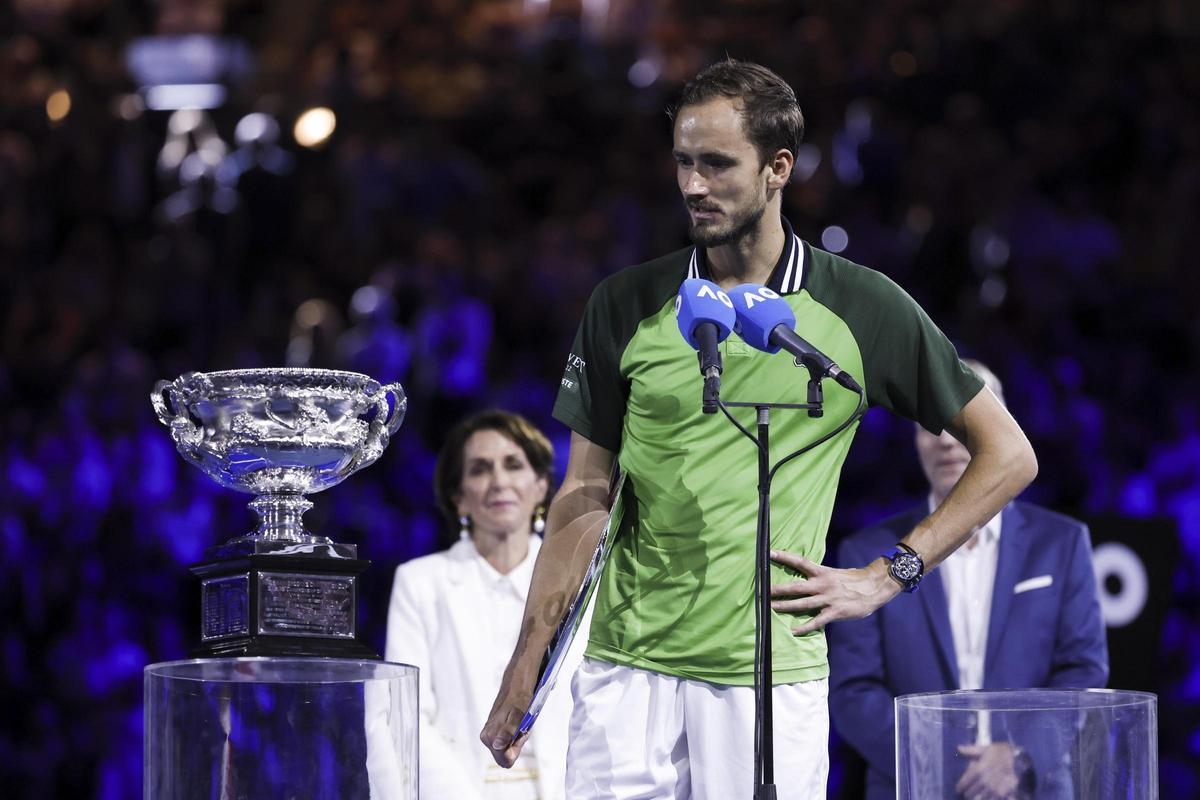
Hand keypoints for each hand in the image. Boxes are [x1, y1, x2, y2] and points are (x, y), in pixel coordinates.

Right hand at [479, 681, 533, 766]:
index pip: (505, 760)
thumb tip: (497, 746)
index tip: (521, 733)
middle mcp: (486, 738)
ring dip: (515, 740)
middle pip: (505, 757)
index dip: (516, 749)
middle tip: (521, 728)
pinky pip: (505, 743)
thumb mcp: (518, 714)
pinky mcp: (493, 732)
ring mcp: (488, 735)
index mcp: (490, 737)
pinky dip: (514, 736)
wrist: (515, 686)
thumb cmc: (519, 699)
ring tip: (519, 724)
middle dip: (516, 746)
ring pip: (505, 750)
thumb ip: (508, 731)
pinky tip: (517, 724)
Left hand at [769, 551, 898, 634]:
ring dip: (786, 606)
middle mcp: (822, 584)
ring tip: (771, 608)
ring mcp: (828, 599)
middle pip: (796, 586)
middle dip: (778, 589)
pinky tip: (794, 631)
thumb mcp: (835, 574)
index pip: (800, 562)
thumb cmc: (855, 579)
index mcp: (822, 572)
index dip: (785, 557)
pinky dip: (805, 627)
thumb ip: (821, 577)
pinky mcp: (835, 612)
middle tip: (762, 590)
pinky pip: (817, 621)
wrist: (875, 586)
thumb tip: (808, 577)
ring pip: (802, 603)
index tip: (769, 553)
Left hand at [955, 742, 1020, 799]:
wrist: (1019, 759)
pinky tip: (988, 797)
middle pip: (972, 792)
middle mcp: (985, 781)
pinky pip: (994, 799)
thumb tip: (958, 748)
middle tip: (967, 794)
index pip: (965, 782)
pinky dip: (990, 799)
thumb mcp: (985, 748)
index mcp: (978, 769)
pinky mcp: (1003, 794)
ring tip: (976, 797)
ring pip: (982, 798)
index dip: (960, 787)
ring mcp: (994, 789)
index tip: (958, 789)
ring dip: (978, 798)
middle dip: (968, 794)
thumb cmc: (1001, 752)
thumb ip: (971, 750)